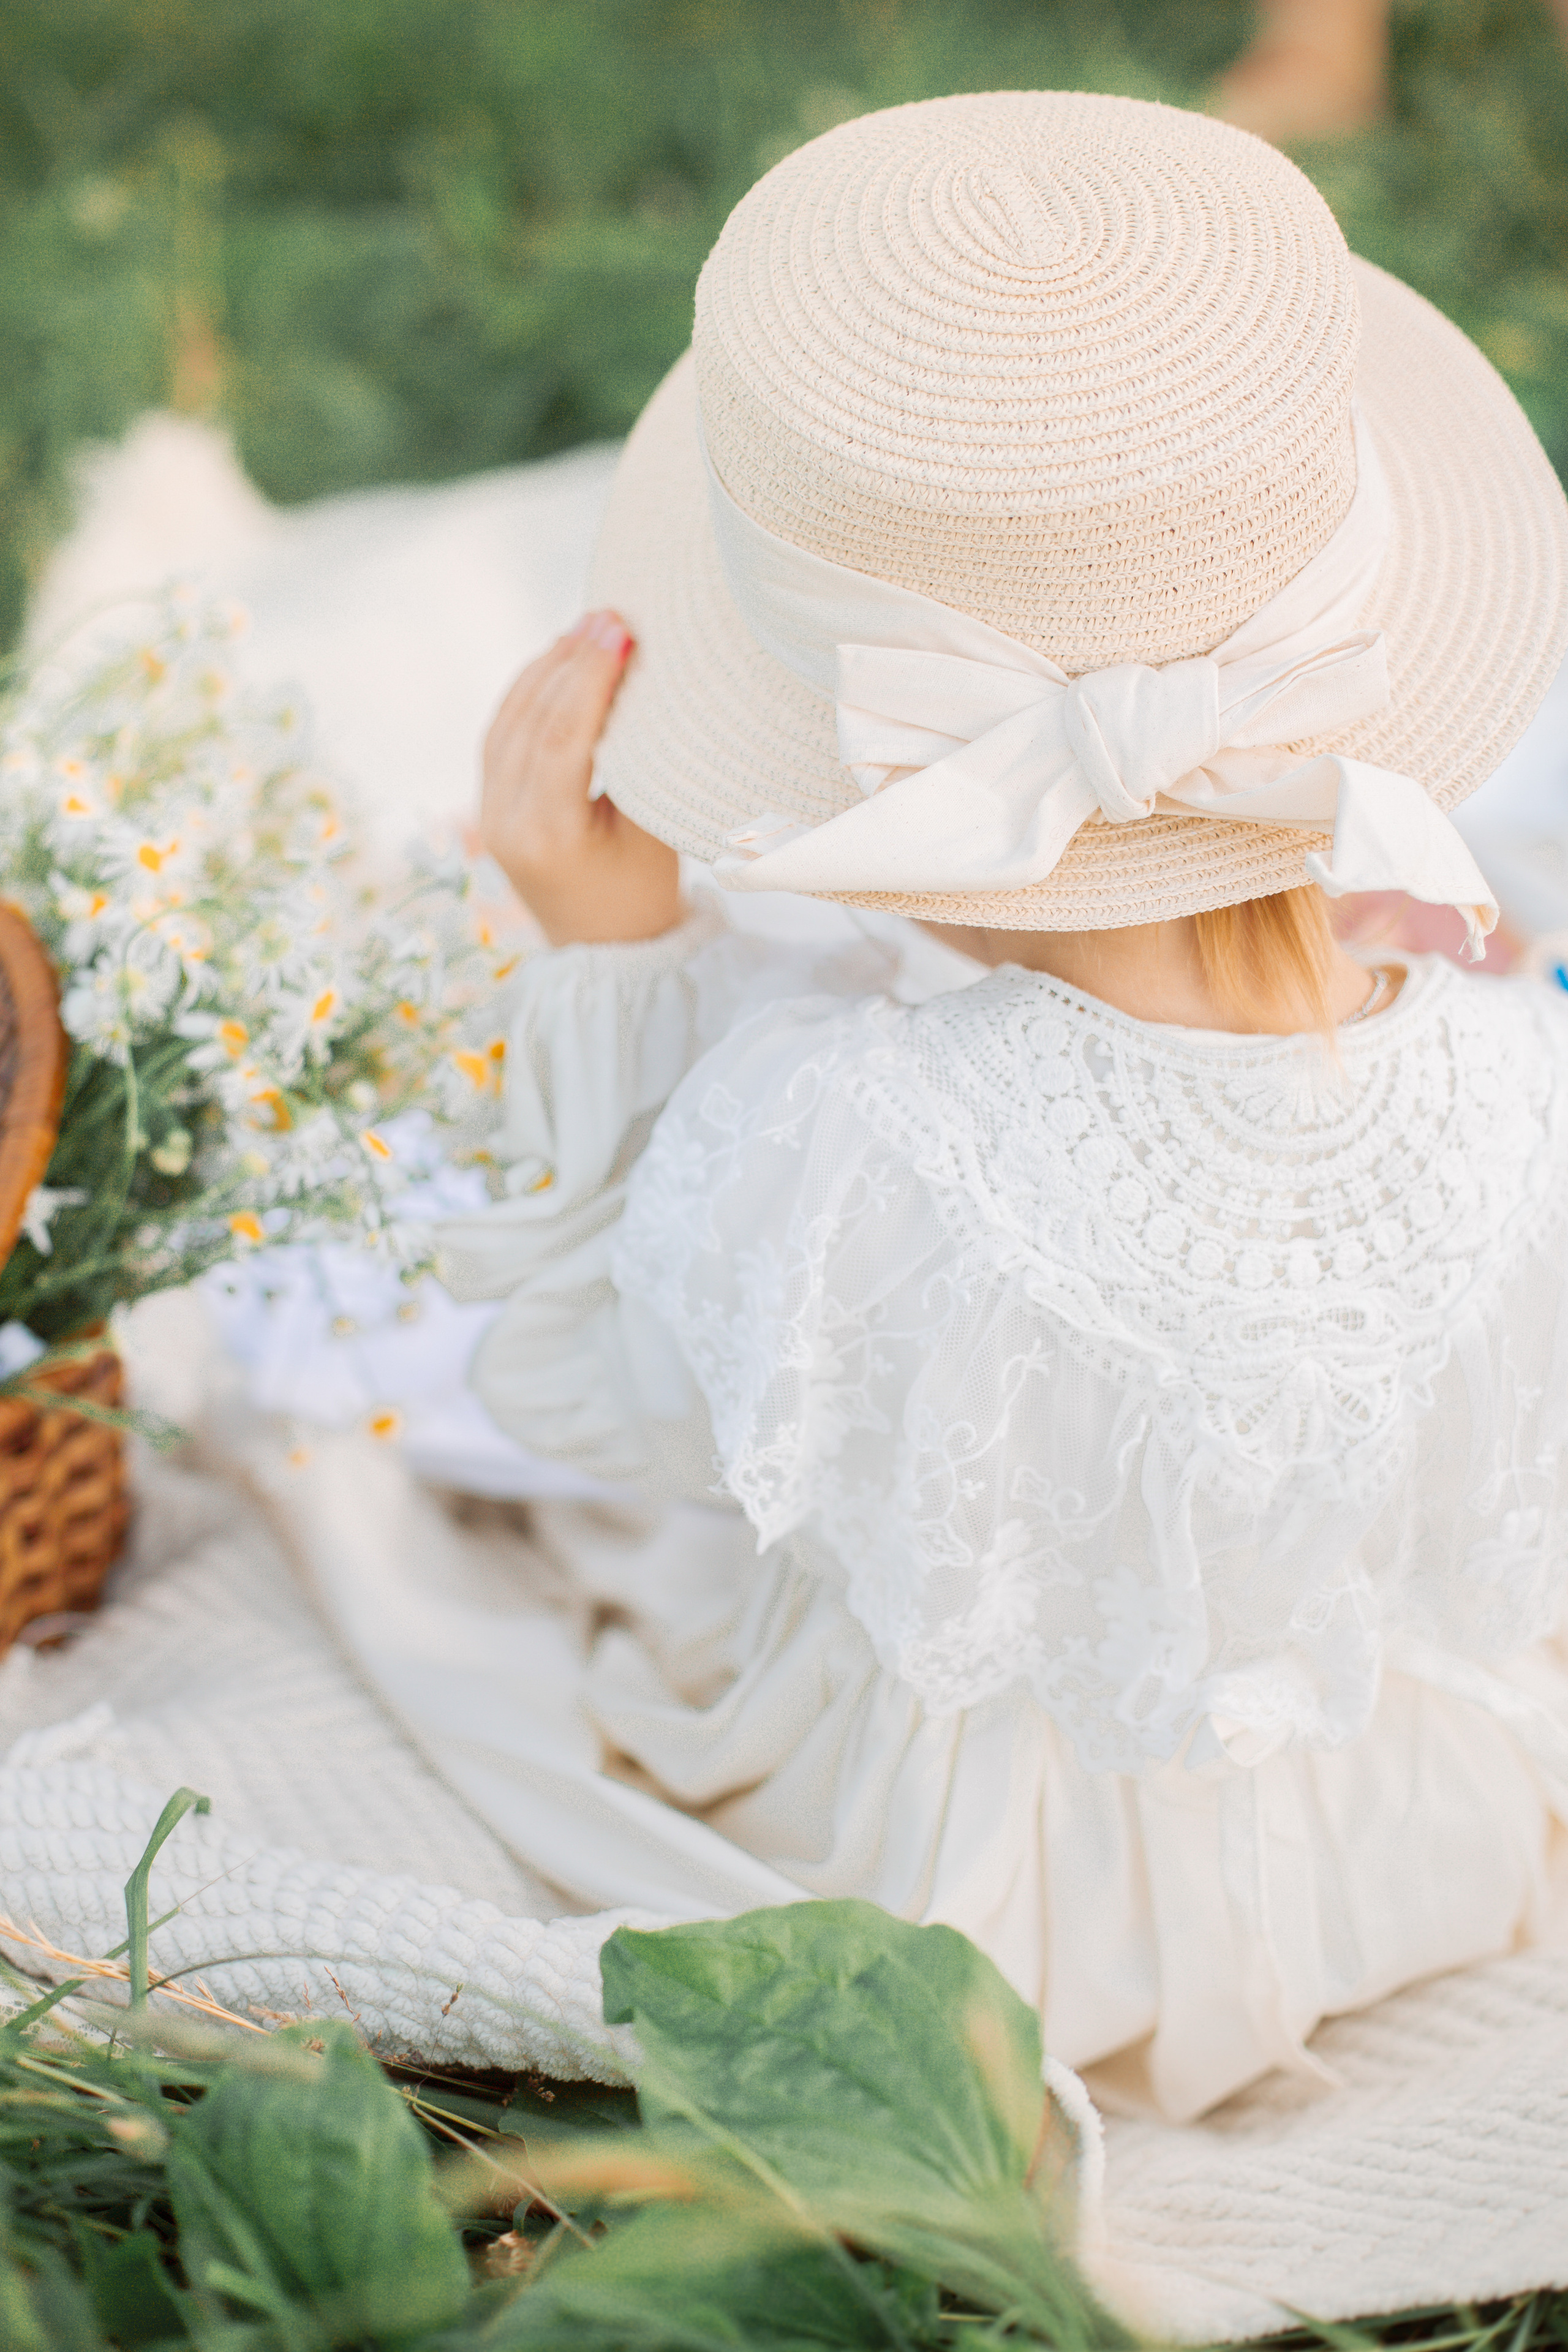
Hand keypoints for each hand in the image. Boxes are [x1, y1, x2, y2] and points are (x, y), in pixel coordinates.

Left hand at [480, 611, 682, 945]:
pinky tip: (557, 660)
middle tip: (609, 615)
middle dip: (570, 660)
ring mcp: (490, 814)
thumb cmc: (643, 892)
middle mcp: (506, 823)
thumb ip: (640, 762)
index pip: (563, 737)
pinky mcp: (489, 805)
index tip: (621, 630)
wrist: (603, 948)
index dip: (591, 676)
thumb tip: (643, 682)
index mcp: (550, 837)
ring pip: (509, 720)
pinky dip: (528, 691)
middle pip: (532, 721)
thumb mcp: (655, 831)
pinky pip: (501, 733)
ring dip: (547, 667)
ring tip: (586, 627)